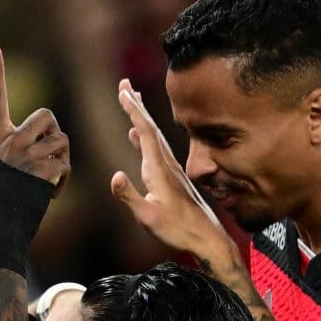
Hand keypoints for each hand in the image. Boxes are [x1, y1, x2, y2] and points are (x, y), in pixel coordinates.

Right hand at [0, 45, 69, 192]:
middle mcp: (7, 142)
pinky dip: (63, 179)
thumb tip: (51, 136)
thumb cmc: (6, 200)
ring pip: (61, 140)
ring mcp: (23, 155)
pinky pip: (65, 163)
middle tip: (48, 154)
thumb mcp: (4, 165)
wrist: (2, 228)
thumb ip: (19, 145)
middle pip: (47, 116)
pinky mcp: (39, 170)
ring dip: (62, 159)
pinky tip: (50, 192)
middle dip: (55, 133)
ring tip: (47, 178)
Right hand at [110, 80, 241, 274]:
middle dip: (136, 105)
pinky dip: (144, 136)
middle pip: (150, 127)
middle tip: (124, 83)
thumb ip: (130, 197)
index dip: (133, 111)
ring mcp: (170, 169)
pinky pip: (155, 148)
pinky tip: (136, 136)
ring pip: (154, 135)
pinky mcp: (172, 176)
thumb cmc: (177, 229)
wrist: (205, 237)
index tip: (123, 92)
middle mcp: (166, 164)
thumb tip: (115, 176)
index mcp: (158, 169)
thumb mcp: (148, 217)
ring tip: (132, 100)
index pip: (145, 133)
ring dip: (141, 117)